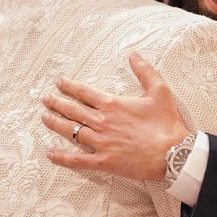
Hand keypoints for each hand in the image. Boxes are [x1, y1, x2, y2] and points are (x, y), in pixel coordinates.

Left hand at [42, 52, 189, 179]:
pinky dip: (62, 157)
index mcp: (112, 104)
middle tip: (45, 99)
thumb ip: (145, 71)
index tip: (58, 82)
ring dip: (55, 123)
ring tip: (44, 118)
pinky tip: (50, 154)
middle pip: (72, 110)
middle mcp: (102, 121)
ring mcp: (100, 142)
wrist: (173, 154)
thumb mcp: (159, 91)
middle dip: (56, 103)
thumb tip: (134, 54)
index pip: (84, 92)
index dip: (69, 86)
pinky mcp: (103, 161)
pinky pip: (77, 159)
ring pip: (71, 131)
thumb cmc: (167, 124)